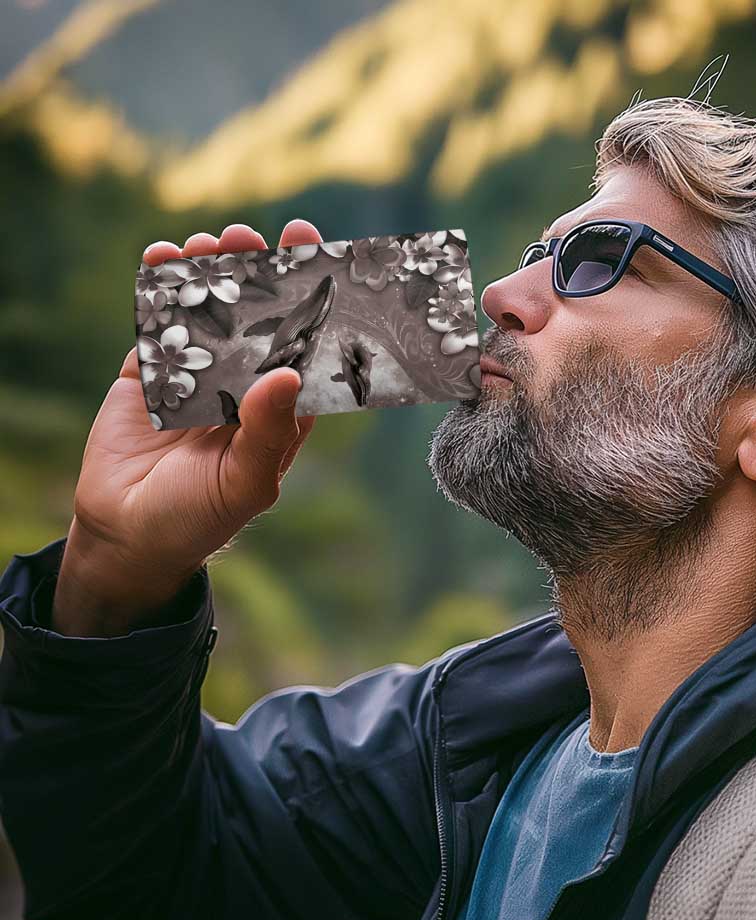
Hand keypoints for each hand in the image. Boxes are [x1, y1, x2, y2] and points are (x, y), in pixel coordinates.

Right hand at [52, 220, 322, 635]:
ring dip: (209, 273)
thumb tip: (288, 373)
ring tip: (208, 242)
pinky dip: (158, 290)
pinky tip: (162, 258)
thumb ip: (268, 431)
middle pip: (256, 317)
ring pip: (208, 311)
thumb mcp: (245, 482)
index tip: (314, 256)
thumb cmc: (200, 517)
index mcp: (279, 409)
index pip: (302, 347)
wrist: (127, 535)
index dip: (310, 303)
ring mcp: (197, 374)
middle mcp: (243, 384)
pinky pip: (157, 323)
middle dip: (256, 273)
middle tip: (251, 235)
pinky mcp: (150, 372)